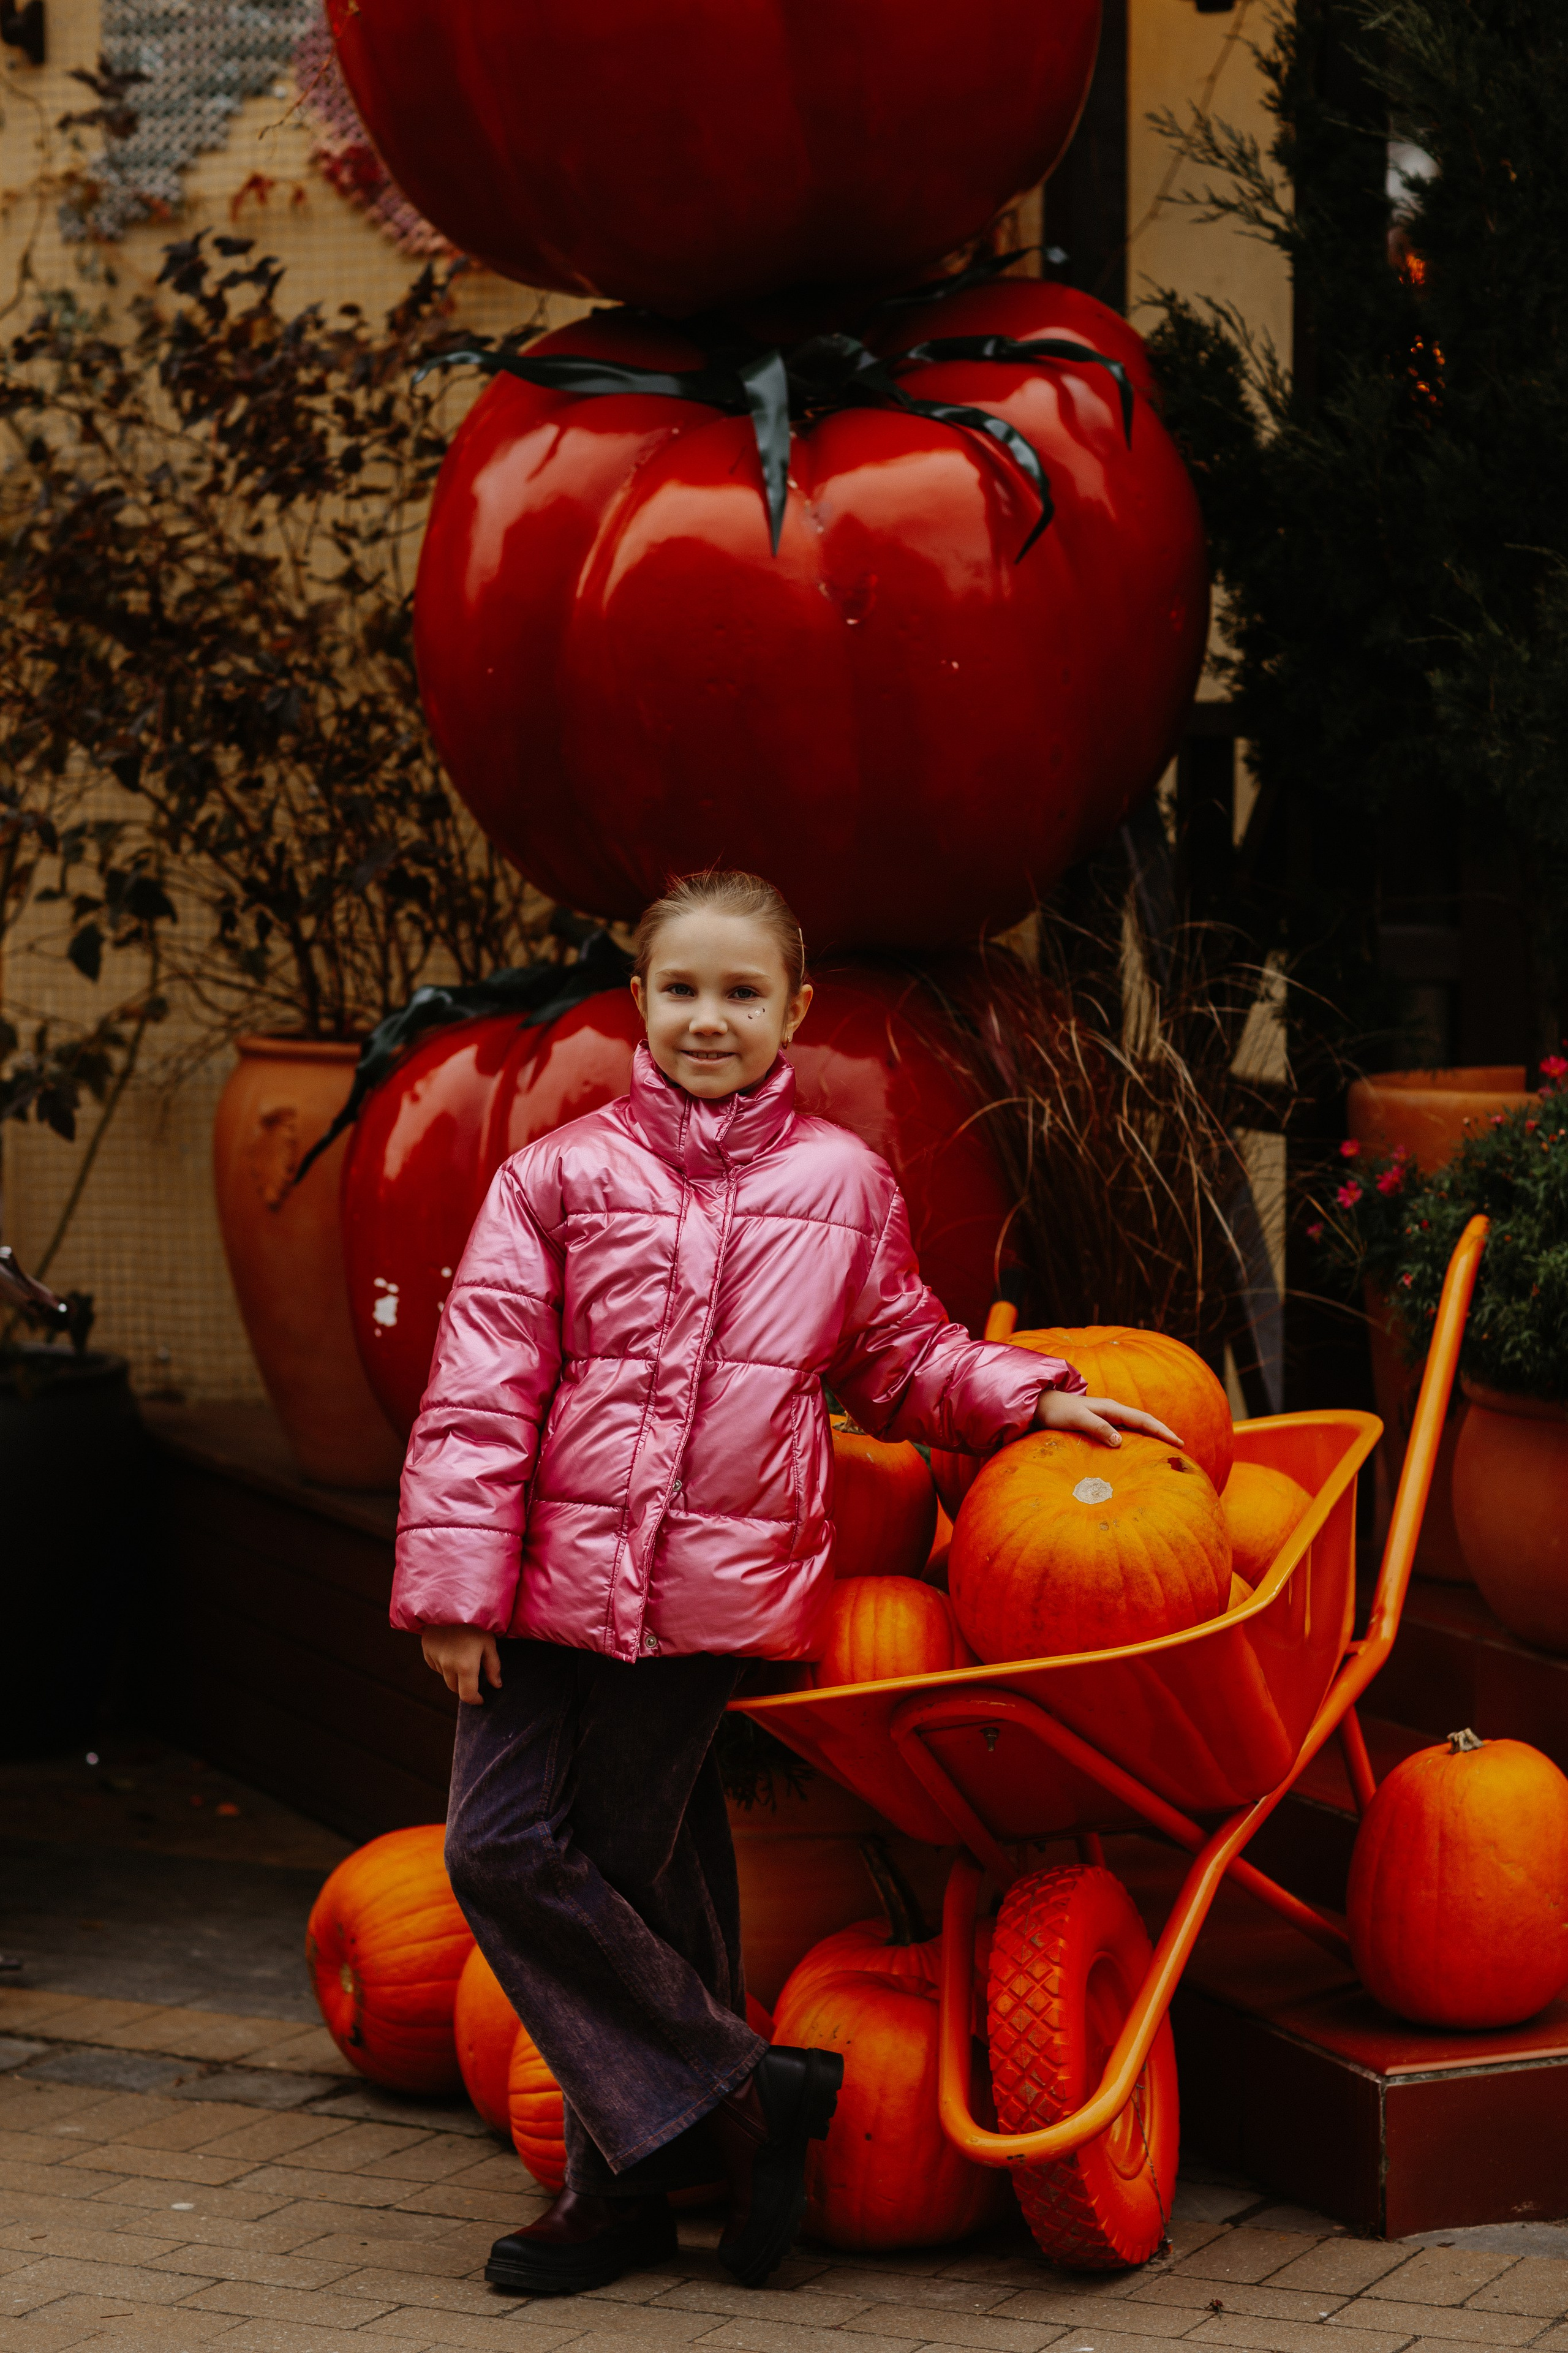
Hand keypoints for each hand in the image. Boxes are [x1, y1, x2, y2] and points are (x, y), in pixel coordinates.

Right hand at [420, 1624, 502, 1704]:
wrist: (451, 1601)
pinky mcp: (426, 1649)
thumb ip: (493, 1666)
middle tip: (475, 1673)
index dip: (475, 1700)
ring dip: (454, 1672)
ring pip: (445, 1675)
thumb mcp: (490, 1642)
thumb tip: (497, 1685)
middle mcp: (447, 1665)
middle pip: (455, 1688)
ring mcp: (435, 1658)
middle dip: (465, 1686)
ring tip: (463, 1653)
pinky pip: (436, 1664)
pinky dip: (444, 1663)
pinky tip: (451, 1647)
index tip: (481, 1698)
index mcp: (465, 1666)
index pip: (467, 1695)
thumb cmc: (476, 1621)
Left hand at [1032, 1388, 1182, 1449]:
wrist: (1039, 1405)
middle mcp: (1112, 1411)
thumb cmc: (1057, 1412)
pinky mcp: (1099, 1425)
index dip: (1162, 1431)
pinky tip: (1137, 1451)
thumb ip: (1097, 1427)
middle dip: (1163, 1433)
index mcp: (1111, 1408)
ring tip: (1165, 1451)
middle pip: (1144, 1422)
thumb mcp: (1076, 1419)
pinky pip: (1125, 1432)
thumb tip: (1120, 1441)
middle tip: (1180, 1448)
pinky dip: (1137, 1439)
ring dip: (1151, 1436)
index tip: (1179, 1443)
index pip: (1144, 1420)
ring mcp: (1107, 1417)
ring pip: (1135, 1427)